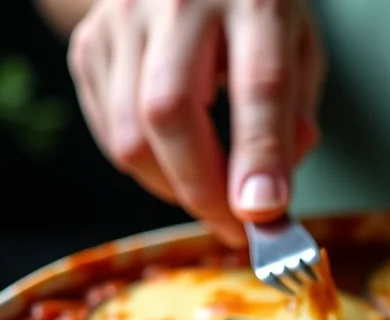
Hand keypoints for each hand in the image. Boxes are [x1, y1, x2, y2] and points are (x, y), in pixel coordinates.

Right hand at [67, 0, 324, 245]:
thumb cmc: (252, 13)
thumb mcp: (300, 50)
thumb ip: (293, 117)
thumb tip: (266, 193)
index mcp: (253, 0)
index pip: (259, 85)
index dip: (260, 156)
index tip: (264, 212)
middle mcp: (178, 1)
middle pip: (171, 112)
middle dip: (202, 189)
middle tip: (233, 227)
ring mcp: (122, 19)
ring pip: (129, 133)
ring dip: (171, 186)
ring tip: (208, 195)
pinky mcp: (89, 43)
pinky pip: (107, 129)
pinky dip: (144, 166)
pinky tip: (174, 161)